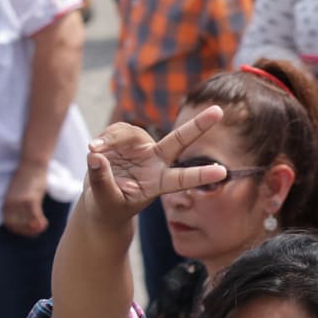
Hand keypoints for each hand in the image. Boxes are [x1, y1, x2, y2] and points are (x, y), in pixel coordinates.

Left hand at [2, 162, 49, 236]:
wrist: (31, 165)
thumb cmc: (28, 179)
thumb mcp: (20, 195)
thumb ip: (20, 206)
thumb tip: (27, 220)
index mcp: (6, 203)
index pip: (10, 225)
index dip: (20, 231)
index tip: (29, 232)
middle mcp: (11, 204)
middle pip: (17, 226)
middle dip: (28, 232)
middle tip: (37, 231)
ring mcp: (19, 202)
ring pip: (27, 224)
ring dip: (35, 229)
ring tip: (42, 227)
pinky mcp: (29, 199)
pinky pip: (35, 217)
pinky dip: (40, 223)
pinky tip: (45, 223)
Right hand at [84, 106, 228, 226]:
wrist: (100, 201)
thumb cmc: (109, 207)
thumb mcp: (105, 200)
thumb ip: (102, 181)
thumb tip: (95, 157)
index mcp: (159, 183)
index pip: (183, 178)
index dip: (201, 174)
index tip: (224, 172)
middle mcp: (156, 163)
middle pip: (179, 140)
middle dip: (199, 125)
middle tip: (219, 111)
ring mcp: (143, 149)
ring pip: (133, 132)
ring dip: (112, 138)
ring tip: (94, 149)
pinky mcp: (126, 140)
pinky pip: (117, 130)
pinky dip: (104, 137)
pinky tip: (93, 148)